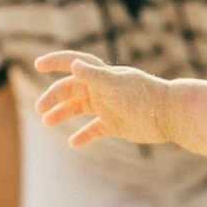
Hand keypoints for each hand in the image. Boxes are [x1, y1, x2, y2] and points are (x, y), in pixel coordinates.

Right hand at [33, 51, 172, 147]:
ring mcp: (108, 107)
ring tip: (47, 122)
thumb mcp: (115, 85)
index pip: (73, 63)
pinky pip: (95, 130)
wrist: (168, 114)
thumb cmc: (143, 95)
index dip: (55, 62)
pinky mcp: (116, 125)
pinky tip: (73, 143)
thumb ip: (94, 75)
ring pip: (79, 108)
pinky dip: (84, 136)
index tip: (38, 65)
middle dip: (54, 97)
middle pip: (71, 89)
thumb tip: (73, 65)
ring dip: (63, 113)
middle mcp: (102, 89)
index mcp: (101, 75)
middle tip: (40, 109)